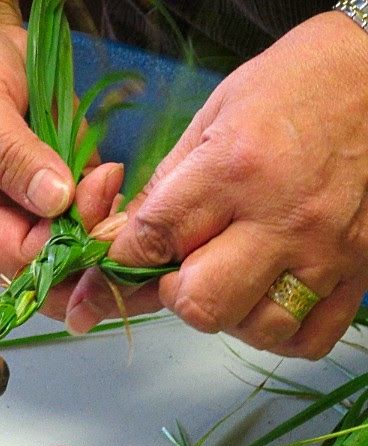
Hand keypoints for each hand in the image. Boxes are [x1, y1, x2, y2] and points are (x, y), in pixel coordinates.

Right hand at [0, 0, 121, 315]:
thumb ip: (11, 155)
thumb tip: (56, 200)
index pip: (16, 258)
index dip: (65, 241)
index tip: (100, 192)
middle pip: (46, 264)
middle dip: (88, 235)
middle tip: (111, 185)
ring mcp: (12, 214)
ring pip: (70, 244)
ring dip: (97, 215)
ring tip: (105, 172)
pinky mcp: (38, 197)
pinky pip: (80, 213)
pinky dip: (97, 196)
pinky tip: (102, 170)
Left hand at [66, 11, 367, 358]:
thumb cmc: (289, 89)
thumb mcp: (210, 117)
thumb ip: (164, 187)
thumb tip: (121, 244)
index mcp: (235, 169)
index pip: (154, 241)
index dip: (125, 255)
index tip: (127, 253)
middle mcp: (284, 219)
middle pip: (201, 304)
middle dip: (175, 293)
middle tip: (180, 267)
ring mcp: (328, 252)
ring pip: (256, 329)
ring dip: (227, 313)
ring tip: (228, 277)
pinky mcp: (361, 272)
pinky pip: (308, 339)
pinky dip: (277, 331)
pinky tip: (265, 296)